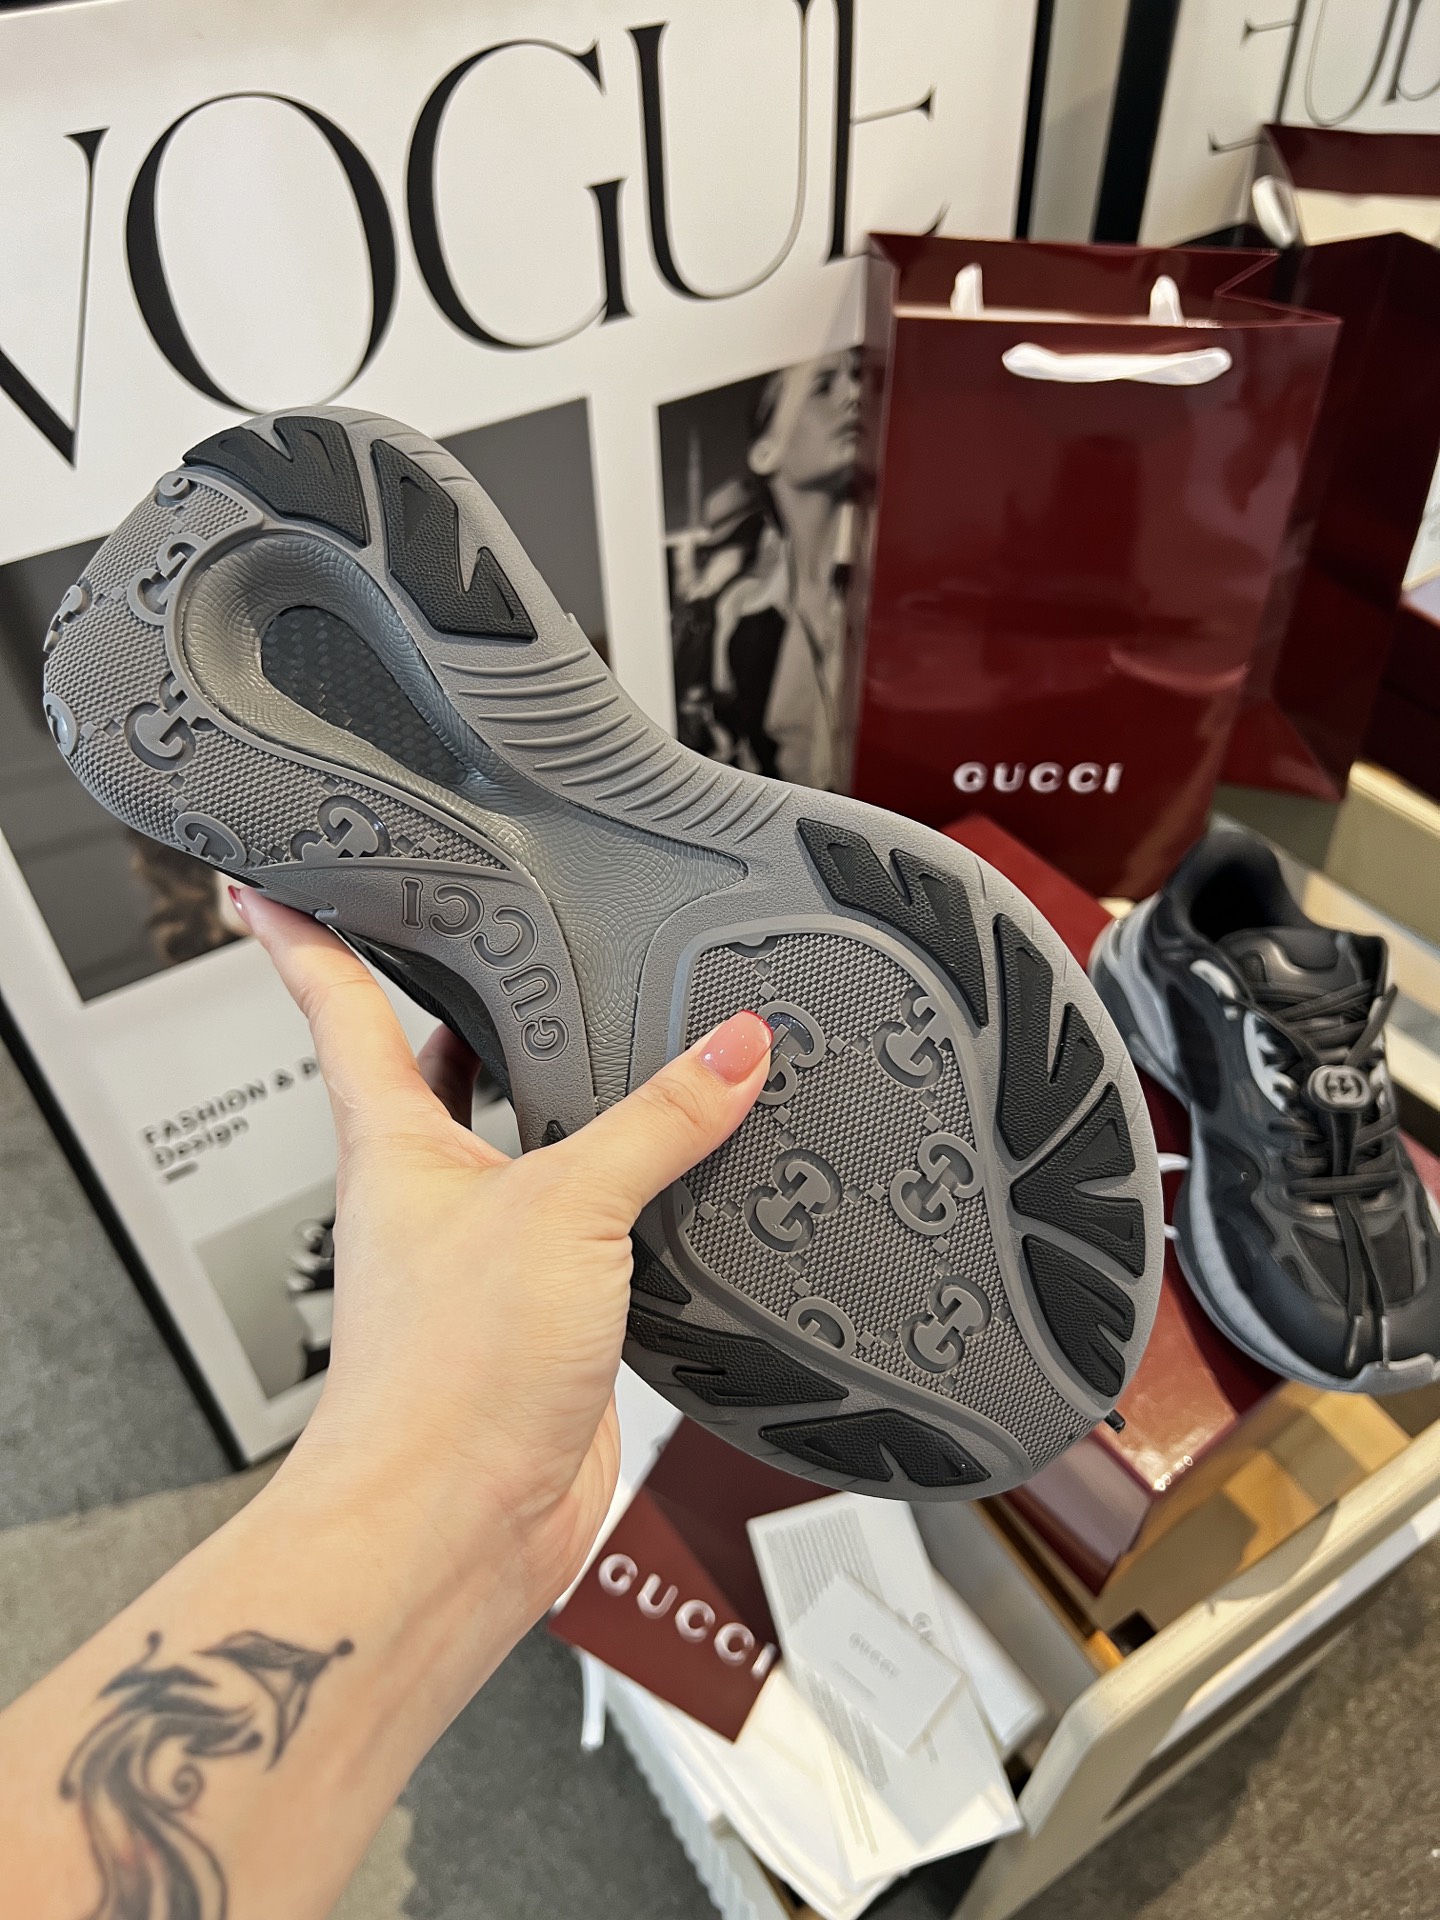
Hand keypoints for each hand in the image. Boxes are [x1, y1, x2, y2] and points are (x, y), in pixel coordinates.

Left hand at [234, 889, 771, 1621]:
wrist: (454, 1530)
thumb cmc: (442, 1382)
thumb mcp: (562, 1211)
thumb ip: (654, 1122)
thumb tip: (730, 1048)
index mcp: (396, 1144)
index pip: (335, 1006)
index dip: (304, 933)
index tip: (276, 875)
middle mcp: (434, 1191)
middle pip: (435, 1068)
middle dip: (465, 1006)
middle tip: (499, 939)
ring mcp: (490, 1253)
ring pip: (527, 1146)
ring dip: (569, 1099)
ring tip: (620, 1036)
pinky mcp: (550, 1313)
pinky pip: (596, 1227)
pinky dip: (637, 1192)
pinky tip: (682, 1175)